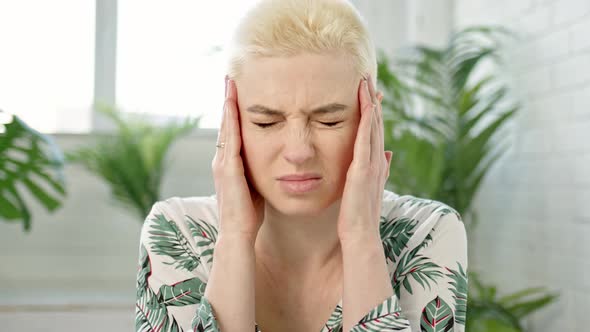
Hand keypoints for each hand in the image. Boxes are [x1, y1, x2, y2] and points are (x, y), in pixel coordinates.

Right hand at [211, 76, 264, 240]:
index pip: (232, 130)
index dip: (234, 110)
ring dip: (226, 104)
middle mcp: (222, 159)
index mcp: (230, 162)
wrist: (238, 235)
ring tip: (230, 82)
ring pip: (224, 127)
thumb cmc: (249, 213)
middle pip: (225, 123)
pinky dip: (229, 120)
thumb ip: (258, 169)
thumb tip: (273, 158)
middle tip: (230, 76)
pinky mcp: (226, 169)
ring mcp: (222, 163)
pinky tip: (232, 104)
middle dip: (227, 100)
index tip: (239, 89)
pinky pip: (228, 139)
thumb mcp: (255, 184)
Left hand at [337, 74, 392, 241]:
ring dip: (370, 104)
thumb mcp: (368, 190)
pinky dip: (367, 121)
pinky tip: (366, 105)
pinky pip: (366, 140)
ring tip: (366, 82)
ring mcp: (372, 165)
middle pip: (375, 125)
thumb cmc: (359, 217)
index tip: (369, 93)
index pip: (374, 133)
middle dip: (372, 101)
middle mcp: (377, 162)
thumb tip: (389, 154)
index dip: (373, 112)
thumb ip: (380, 171)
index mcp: (375, 165)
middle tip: (367, 78)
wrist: (360, 237)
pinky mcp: (363, 170)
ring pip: (373, 128)